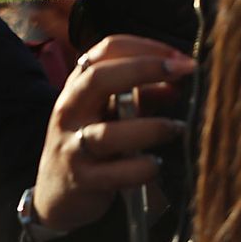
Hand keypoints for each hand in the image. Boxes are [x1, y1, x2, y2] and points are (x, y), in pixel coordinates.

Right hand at [30, 35, 195, 232]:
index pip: (106, 50)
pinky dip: (141, 168)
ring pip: (109, 132)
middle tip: (183, 71)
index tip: (179, 58)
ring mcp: (72, 145)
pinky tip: (155, 164)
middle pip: (99, 78)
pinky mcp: (82, 179)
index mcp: (78, 86)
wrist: (56, 194)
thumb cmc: (89, 145)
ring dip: (151, 127)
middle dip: (145, 68)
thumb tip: (175, 83)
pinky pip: (116, 173)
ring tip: (178, 128)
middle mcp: (70, 110)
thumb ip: (140, 97)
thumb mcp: (110, 114)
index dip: (145, 48)